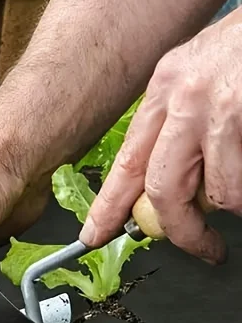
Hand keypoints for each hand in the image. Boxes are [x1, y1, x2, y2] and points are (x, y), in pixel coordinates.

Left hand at [80, 11, 241, 263]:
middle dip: (180, 229)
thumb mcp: (206, 74)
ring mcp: (219, 105)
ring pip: (218, 192)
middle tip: (202, 247)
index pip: (128, 157)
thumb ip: (184, 122)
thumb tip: (175, 182)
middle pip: (161, 185)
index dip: (110, 202)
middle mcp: (183, 94)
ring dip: (236, 205)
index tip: (95, 233)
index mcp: (166, 86)